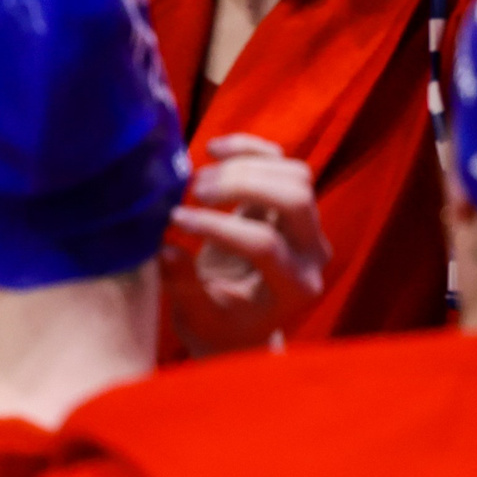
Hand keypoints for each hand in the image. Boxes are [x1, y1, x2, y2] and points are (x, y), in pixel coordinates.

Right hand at [163, 136, 329, 355]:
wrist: (240, 325)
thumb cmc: (218, 327)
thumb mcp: (198, 317)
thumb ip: (184, 284)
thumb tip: (165, 248)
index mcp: (294, 288)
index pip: (265, 244)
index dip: (218, 227)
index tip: (176, 221)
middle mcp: (311, 254)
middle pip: (296, 198)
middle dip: (241, 186)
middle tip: (195, 191)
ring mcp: (308, 227)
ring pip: (296, 174)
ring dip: (245, 166)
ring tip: (198, 179)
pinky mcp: (291, 204)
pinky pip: (282, 161)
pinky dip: (249, 148)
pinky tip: (212, 150)